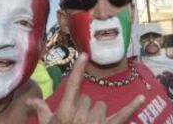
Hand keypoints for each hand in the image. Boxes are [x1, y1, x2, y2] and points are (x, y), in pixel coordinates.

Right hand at [27, 53, 144, 123]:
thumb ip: (41, 111)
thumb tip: (29, 100)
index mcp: (66, 112)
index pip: (73, 85)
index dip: (78, 70)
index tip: (84, 55)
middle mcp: (81, 116)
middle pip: (88, 99)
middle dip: (83, 108)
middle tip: (78, 122)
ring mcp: (97, 123)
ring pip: (101, 106)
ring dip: (96, 115)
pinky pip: (123, 115)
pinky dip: (132, 106)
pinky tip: (142, 98)